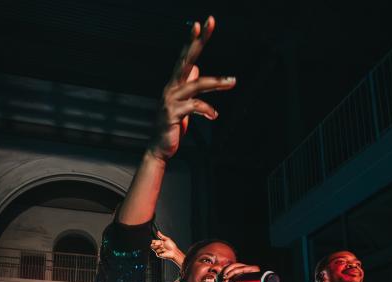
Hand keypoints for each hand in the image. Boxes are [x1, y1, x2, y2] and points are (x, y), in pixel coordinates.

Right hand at [149, 16, 235, 161]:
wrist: (160, 148)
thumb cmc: (173, 126)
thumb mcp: (184, 103)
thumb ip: (189, 86)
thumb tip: (197, 70)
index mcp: (175, 83)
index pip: (186, 57)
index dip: (193, 40)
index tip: (203, 23)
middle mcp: (171, 87)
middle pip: (187, 60)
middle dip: (198, 41)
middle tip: (208, 24)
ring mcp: (171, 99)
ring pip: (196, 84)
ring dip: (216, 82)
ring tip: (231, 82)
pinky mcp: (173, 113)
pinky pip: (195, 106)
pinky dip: (207, 109)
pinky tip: (214, 115)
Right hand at [150, 230, 184, 265]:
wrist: (174, 252)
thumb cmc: (172, 246)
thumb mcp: (167, 239)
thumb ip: (161, 235)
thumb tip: (158, 232)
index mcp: (159, 242)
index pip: (153, 241)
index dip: (154, 241)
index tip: (157, 241)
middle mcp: (158, 247)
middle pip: (152, 245)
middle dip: (156, 244)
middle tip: (161, 244)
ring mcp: (158, 251)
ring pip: (154, 249)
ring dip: (159, 248)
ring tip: (164, 248)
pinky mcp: (159, 254)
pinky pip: (157, 252)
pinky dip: (160, 251)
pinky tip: (164, 251)